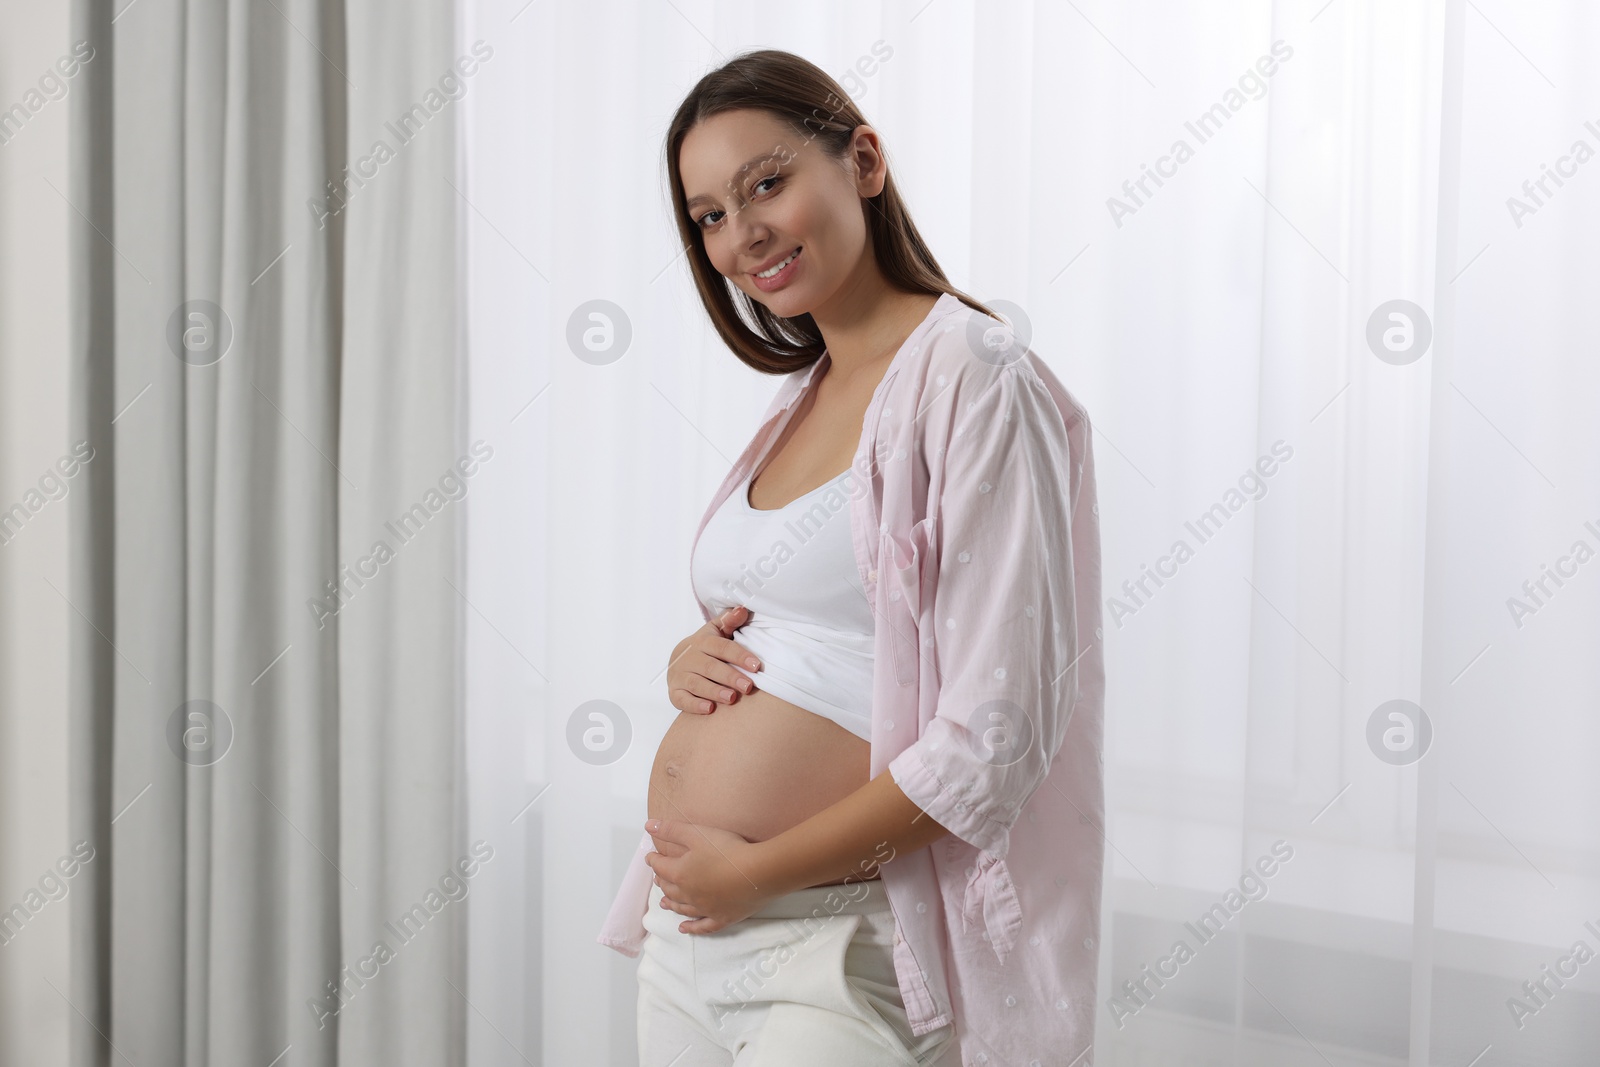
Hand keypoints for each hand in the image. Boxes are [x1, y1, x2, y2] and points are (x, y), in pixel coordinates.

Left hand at [644, 819, 775, 932]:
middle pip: (669, 889)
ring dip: (671, 904)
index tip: (650, 857)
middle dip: (662, 881)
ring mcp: (704, 908)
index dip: (654, 860)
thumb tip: (649, 826)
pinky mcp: (721, 918)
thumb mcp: (697, 834)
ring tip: (663, 903)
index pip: (660, 867)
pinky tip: (684, 928)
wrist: (758, 873)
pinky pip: (702, 926)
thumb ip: (672, 830)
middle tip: (658, 877)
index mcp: (680, 873)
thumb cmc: (727, 851)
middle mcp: (688, 894)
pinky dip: (691, 928)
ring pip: (681, 908)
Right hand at [666, 605, 762, 714]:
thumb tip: (742, 609)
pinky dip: (695, 705)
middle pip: (710, 667)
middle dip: (730, 676)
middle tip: (748, 686)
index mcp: (701, 641)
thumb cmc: (706, 648)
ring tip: (731, 698)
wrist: (679, 662)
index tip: (756, 666)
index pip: (721, 647)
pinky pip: (682, 699)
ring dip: (714, 691)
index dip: (739, 656)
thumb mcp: (716, 632)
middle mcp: (688, 658)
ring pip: (696, 684)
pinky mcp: (674, 692)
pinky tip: (709, 709)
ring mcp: (679, 675)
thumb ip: (729, 622)